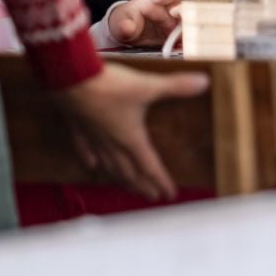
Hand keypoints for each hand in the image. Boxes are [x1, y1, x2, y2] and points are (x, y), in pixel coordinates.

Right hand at [55, 62, 208, 201]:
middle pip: (129, 172)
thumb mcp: (147, 86)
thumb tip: (204, 82)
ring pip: (108, 165)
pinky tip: (91, 167)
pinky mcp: (78, 127)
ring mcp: (93, 138)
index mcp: (131, 138)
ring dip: (120, 179)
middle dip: (142, 185)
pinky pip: (84, 150)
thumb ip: (176, 86)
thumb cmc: (110, 86)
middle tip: (152, 197)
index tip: (170, 195)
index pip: (150, 166)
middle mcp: (112, 144)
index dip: (161, 181)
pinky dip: (89, 160)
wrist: (71, 78)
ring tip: (126, 187)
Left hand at [105, 0, 196, 47]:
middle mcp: (164, 10)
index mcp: (149, 2)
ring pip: (185, 21)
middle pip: (179, 8)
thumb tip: (127, 27)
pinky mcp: (174, 33)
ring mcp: (171, 21)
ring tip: (192, 37)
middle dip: (186, 13)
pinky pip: (183, 35)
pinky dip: (187, 41)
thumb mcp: (119, 26)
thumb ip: (124, 27)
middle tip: (190, 20)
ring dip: (189, 28)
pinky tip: (189, 47)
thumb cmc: (123, 23)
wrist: (126, 34)